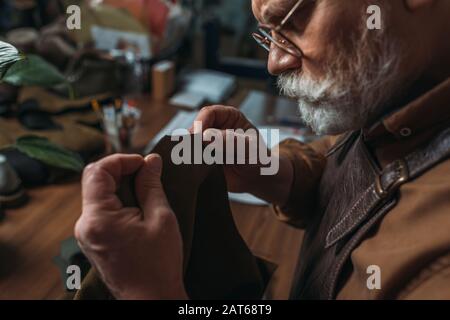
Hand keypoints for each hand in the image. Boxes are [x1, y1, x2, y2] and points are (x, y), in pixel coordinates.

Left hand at [75, 154, 187, 299]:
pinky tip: (139, 207)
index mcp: (99, 218)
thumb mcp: (161, 218)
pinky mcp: (93, 239)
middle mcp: (85, 224)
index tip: (144, 163)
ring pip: (99, 195)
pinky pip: (101, 210)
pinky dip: (119, 201)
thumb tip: (151, 161)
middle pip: (96, 181)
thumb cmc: (158, 265)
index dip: (121, 160)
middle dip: (123, 171)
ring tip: (147, 191)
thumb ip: (152, 186)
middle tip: (149, 174)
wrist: (151, 298)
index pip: (98, 171)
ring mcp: (87, 233)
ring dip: (122, 186)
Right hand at [190, 106, 292, 205]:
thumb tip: (207, 137)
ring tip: (196, 158)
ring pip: (192, 141)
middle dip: (193, 137)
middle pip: (197, 126)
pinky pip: (192, 155)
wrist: (257, 179)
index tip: (198, 136)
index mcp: (229, 116)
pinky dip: (192, 160)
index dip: (201, 123)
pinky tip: (196, 166)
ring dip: (191, 149)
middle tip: (193, 149)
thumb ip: (230, 141)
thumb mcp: (249, 147)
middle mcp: (217, 127)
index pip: (209, 113)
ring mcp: (208, 142)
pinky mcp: (203, 157)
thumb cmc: (259, 158)